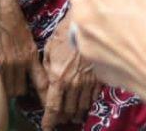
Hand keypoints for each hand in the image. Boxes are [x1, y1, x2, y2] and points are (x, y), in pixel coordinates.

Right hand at [0, 0, 47, 102]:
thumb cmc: (13, 17)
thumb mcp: (26, 36)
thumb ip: (27, 52)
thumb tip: (28, 63)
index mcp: (31, 55)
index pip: (42, 83)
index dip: (45, 97)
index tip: (48, 106)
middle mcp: (21, 61)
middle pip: (22, 90)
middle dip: (21, 93)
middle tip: (20, 92)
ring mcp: (7, 61)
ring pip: (10, 88)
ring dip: (10, 89)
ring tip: (9, 87)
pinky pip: (0, 79)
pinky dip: (0, 82)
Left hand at [40, 14, 97, 129]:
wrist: (85, 25)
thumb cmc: (63, 35)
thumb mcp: (48, 52)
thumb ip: (47, 71)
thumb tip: (46, 86)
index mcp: (58, 78)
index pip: (53, 107)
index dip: (50, 120)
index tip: (46, 127)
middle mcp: (73, 85)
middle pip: (68, 111)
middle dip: (62, 118)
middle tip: (58, 120)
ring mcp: (88, 83)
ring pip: (81, 107)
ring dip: (75, 113)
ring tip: (70, 116)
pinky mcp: (99, 80)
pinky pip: (92, 99)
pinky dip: (87, 104)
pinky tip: (83, 104)